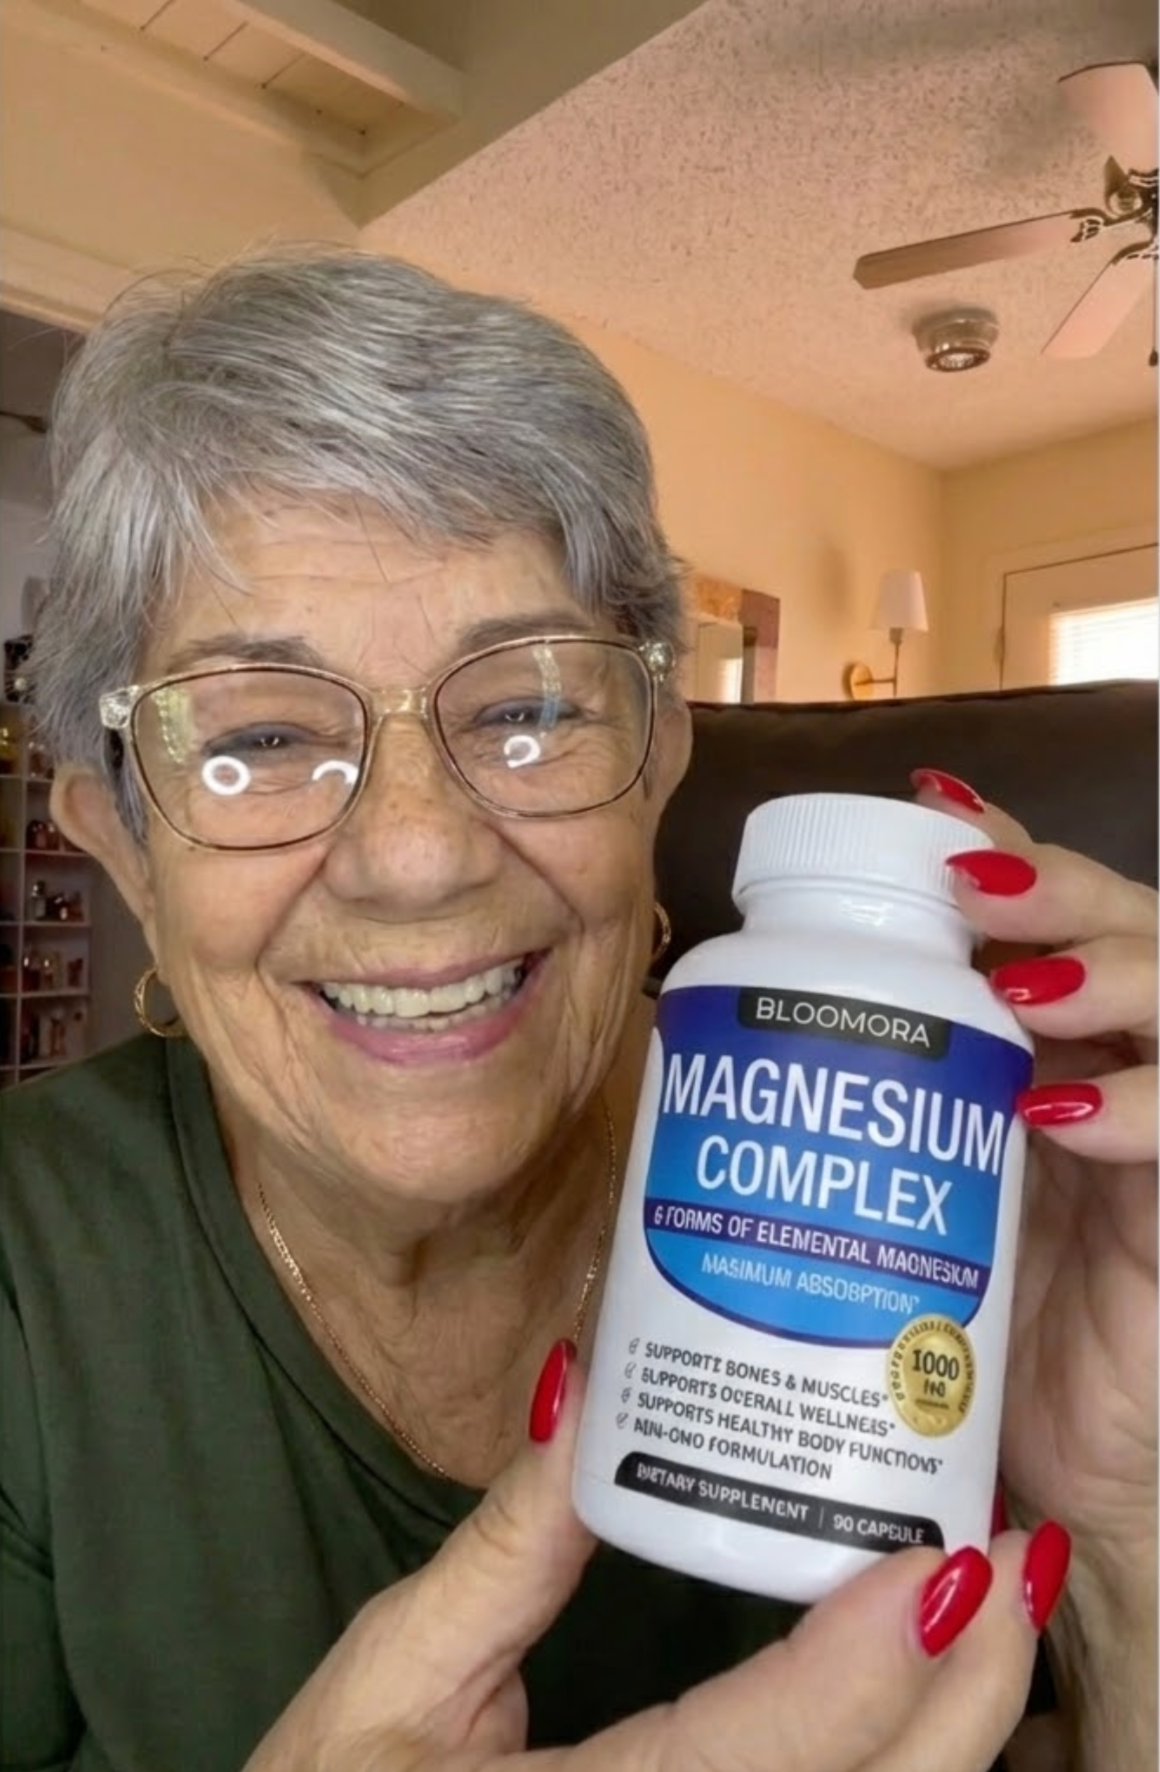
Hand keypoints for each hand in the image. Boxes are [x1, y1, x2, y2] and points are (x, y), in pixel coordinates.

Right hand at [245, 1349, 1044, 1771]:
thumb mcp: (389, 1677)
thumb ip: (503, 1549)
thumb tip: (590, 1385)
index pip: (764, 1757)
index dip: (867, 1664)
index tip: (948, 1558)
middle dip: (967, 1701)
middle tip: (1012, 1555)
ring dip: (955, 1733)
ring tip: (981, 1600)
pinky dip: (903, 1761)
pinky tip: (920, 1680)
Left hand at [911, 771, 1157, 1598]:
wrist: (1046, 1463)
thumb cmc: (956, 1319)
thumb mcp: (900, 1193)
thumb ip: (852, 1114)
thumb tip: (716, 1051)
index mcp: (1037, 1045)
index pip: (1040, 915)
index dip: (1000, 848)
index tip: (926, 808)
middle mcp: (1110, 1066)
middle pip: (1121, 925)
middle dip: (1051, 886)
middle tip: (968, 884)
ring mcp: (1157, 1133)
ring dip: (1105, 970)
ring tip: (1022, 987)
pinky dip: (1140, 1107)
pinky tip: (1064, 1111)